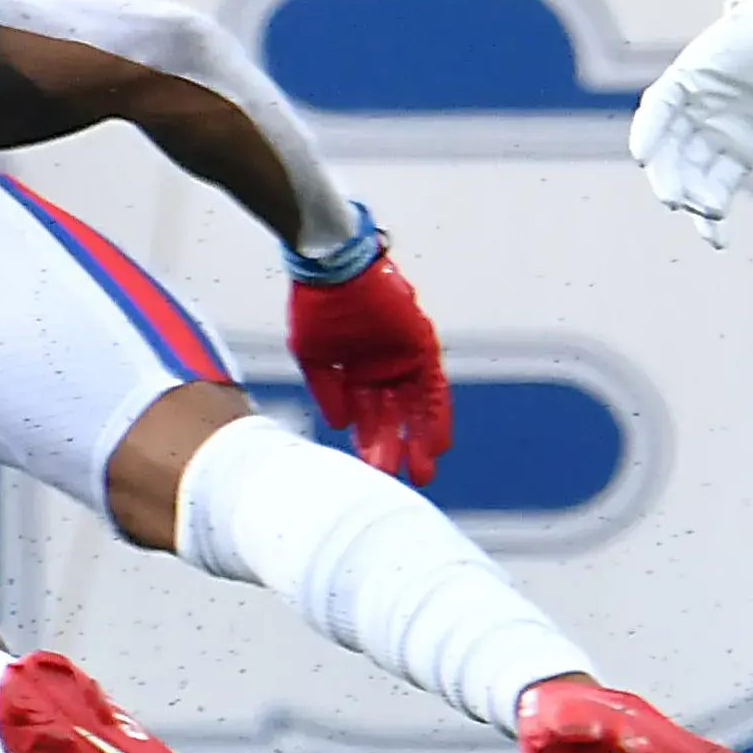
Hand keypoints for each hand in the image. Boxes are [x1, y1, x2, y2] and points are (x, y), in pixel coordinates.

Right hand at [290, 253, 453, 484]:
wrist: (331, 269)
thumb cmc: (317, 305)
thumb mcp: (315, 357)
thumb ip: (329, 391)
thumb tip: (341, 424)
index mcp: (357, 373)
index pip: (368, 417)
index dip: (371, 443)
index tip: (372, 471)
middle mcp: (382, 369)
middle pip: (394, 417)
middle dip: (396, 448)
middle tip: (399, 482)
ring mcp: (403, 358)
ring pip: (416, 408)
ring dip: (419, 439)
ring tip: (421, 472)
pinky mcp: (420, 346)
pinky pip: (433, 387)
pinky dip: (435, 414)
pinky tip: (437, 442)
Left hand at [630, 0, 752, 244]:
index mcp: (746, 137)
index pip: (718, 183)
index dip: (711, 213)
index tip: (715, 241)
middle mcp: (718, 120)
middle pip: (689, 169)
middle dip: (687, 195)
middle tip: (694, 211)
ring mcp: (701, 96)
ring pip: (670, 144)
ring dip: (665, 172)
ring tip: (671, 197)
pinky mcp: (691, 71)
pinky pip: (659, 104)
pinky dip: (648, 129)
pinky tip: (643, 155)